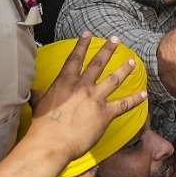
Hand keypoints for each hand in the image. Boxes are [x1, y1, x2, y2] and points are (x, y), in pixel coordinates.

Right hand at [28, 36, 144, 159]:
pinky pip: (123, 105)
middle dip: (108, 50)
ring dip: (124, 69)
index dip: (82, 44)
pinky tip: (143, 95)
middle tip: (116, 40)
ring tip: (132, 61)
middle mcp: (82, 86)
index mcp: (65, 82)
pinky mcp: (105, 113)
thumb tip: (32, 92)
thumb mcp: (38, 106)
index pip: (75, 58)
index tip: (88, 33)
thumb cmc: (42, 126)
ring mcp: (95, 98)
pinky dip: (135, 100)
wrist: (52, 143)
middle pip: (98, 63)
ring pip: (113, 80)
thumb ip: (39, 96)